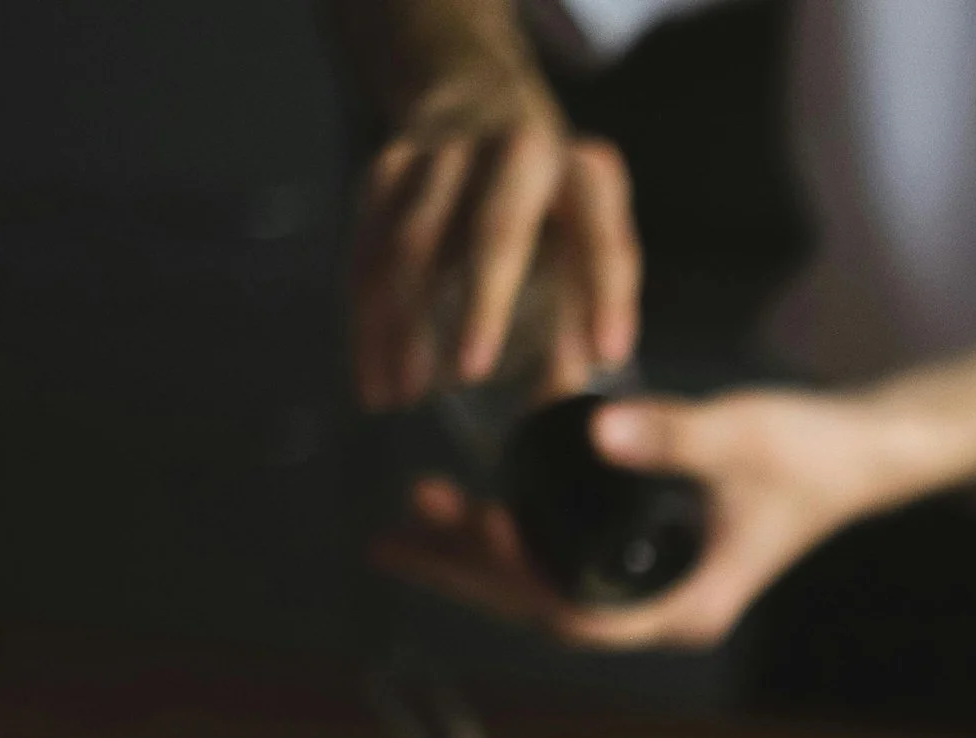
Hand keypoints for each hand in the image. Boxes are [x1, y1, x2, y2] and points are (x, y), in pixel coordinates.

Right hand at [351, 73, 638, 408]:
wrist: (474, 99)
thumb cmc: (549, 200)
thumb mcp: (587, 236)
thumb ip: (587, 309)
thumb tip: (565, 399)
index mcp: (582, 173)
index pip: (602, 234)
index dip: (608, 295)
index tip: (608, 356)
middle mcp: (516, 150)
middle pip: (497, 229)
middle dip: (483, 305)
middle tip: (470, 376)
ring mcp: (444, 153)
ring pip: (414, 242)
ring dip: (405, 325)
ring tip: (405, 397)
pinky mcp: (387, 168)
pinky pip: (368, 250)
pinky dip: (367, 320)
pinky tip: (374, 377)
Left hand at [372, 390, 922, 649]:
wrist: (861, 451)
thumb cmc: (811, 454)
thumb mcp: (739, 437)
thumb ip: (669, 435)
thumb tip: (594, 427)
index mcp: (683, 603)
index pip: (576, 614)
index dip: (512, 581)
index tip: (469, 532)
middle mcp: (663, 607)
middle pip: (543, 608)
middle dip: (466, 572)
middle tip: (392, 536)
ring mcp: (658, 586)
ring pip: (550, 586)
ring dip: (481, 555)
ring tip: (416, 516)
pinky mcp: (655, 555)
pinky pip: (568, 560)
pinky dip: (520, 538)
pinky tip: (482, 508)